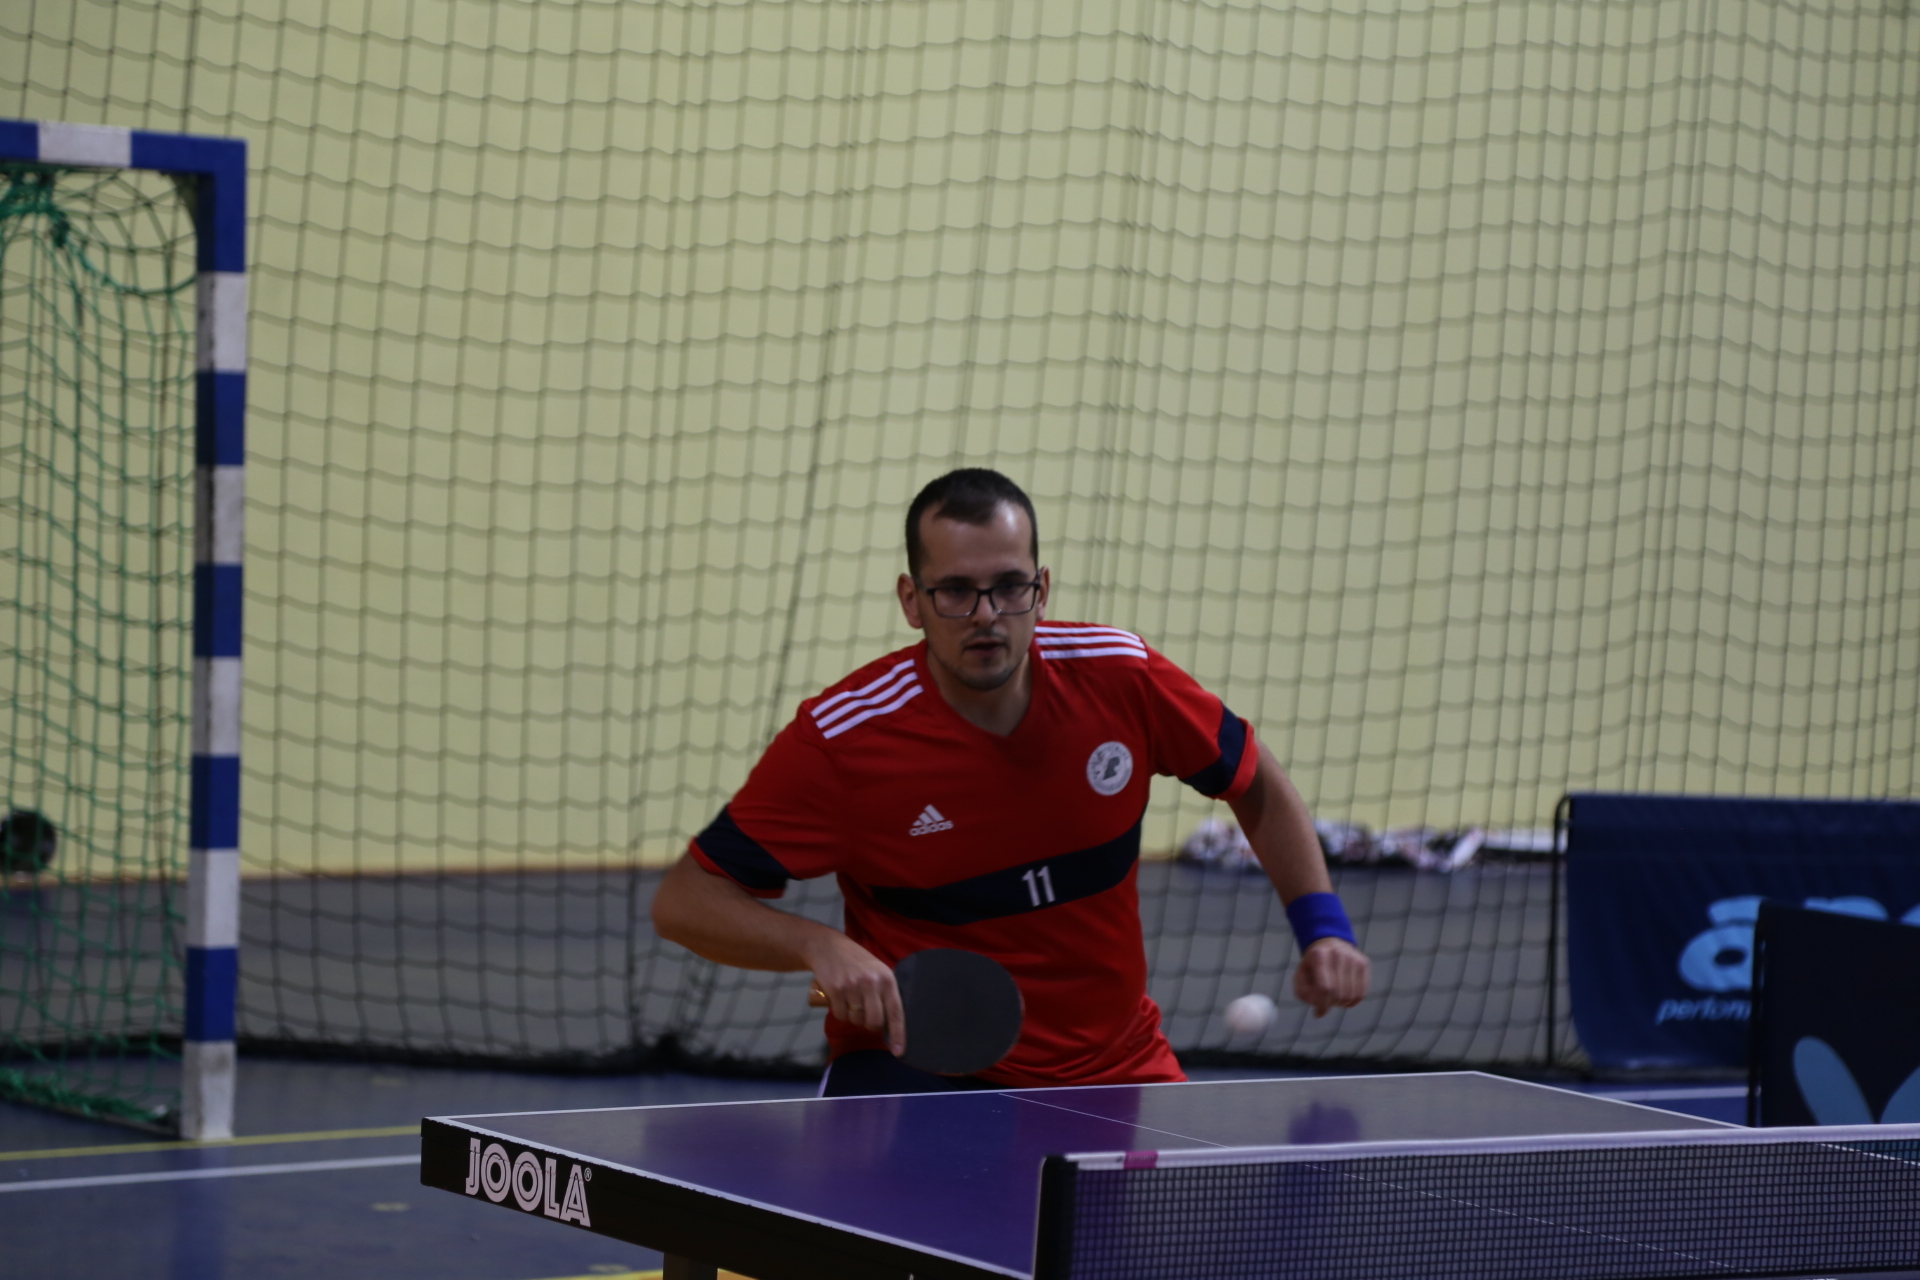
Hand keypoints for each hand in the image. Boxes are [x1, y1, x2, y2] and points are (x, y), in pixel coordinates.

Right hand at [803, 934, 906, 1055]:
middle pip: (875, 1021)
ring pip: (856, 1020)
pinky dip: (841, 1013)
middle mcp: (871, 983)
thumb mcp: (878, 971)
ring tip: (852, 1001)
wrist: (829, 947)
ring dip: (854, 1017)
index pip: (896, 1012)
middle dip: (871, 1025)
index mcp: (887, 979)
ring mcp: (852, 987)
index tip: (900, 1052)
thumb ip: (885, 993)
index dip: (899, 1034)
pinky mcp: (835, 990)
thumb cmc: (858, 962)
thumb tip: (891, 1024)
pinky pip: (841, 1015)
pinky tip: (840, 1001)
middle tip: (866, 1017)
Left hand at [1294, 937, 1368, 1017]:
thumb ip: (1304, 994)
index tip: (1318, 1010)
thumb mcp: (1300, 976)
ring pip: (1352, 995)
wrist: (1328, 944)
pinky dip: (1352, 1001)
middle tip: (1325, 1002)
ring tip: (1334, 997)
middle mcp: (1338, 953)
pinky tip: (1344, 995)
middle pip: (1339, 993)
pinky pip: (1362, 993)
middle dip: (1331, 1004)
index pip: (1325, 988)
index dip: (1322, 1004)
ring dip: (1342, 1004)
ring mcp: (1353, 957)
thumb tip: (1320, 1013)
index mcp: (1319, 955)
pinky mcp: (1363, 963)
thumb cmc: (1312, 965)